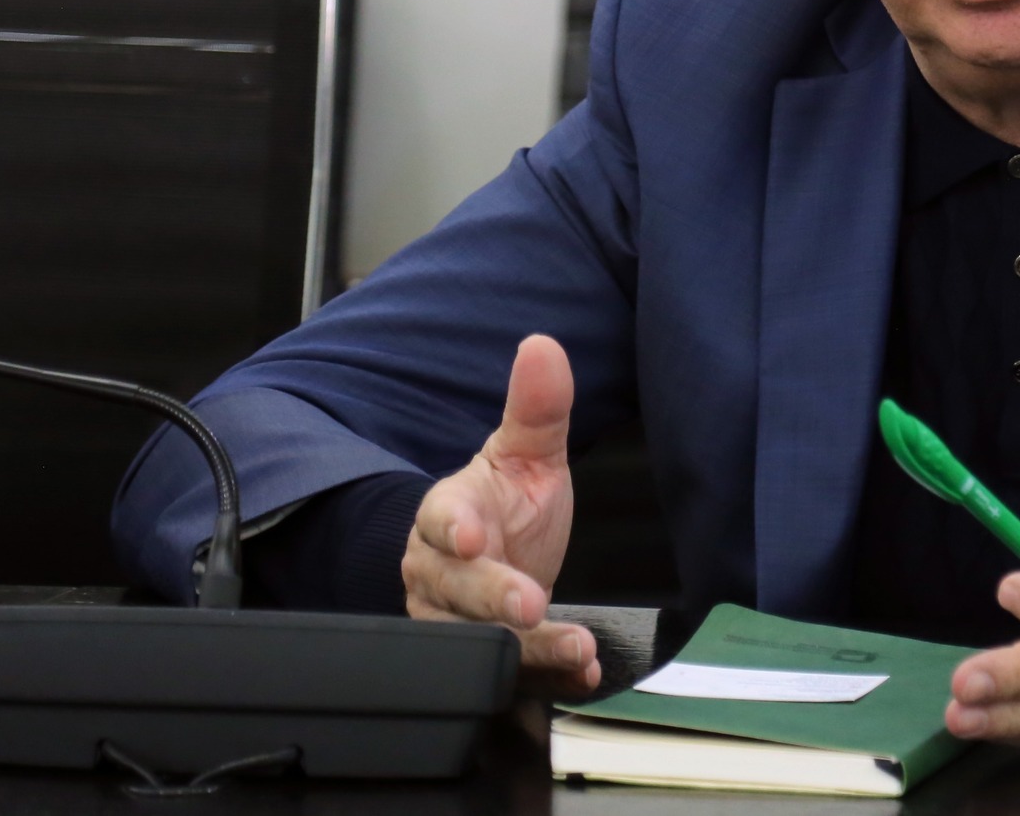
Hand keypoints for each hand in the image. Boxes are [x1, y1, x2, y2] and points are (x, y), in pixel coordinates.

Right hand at [401, 334, 600, 691]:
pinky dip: (547, 673)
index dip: (452, 529)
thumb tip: (542, 346)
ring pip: (478, 640)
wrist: (502, 559)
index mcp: (448, 514)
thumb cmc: (505, 504)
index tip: (471, 536)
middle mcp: (441, 574)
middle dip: (492, 597)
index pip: (440, 518)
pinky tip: (579, 668)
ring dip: (526, 648)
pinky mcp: (486, 658)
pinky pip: (510, 674)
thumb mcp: (528, 455)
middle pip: (456, 590)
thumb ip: (538, 408)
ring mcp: (458, 621)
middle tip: (529, 603)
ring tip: (571, 645)